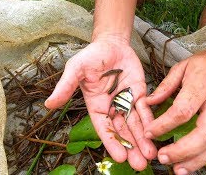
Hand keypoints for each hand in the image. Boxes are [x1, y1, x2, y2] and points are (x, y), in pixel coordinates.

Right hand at [45, 37, 156, 170]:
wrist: (111, 43)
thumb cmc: (91, 56)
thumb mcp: (75, 70)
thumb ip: (65, 87)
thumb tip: (48, 104)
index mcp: (96, 106)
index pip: (104, 128)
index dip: (112, 143)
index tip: (120, 157)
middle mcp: (112, 108)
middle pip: (122, 131)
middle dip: (131, 147)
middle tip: (139, 165)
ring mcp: (127, 102)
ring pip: (136, 124)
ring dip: (143, 140)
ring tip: (151, 156)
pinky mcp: (140, 94)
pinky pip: (145, 110)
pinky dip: (151, 122)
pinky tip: (156, 134)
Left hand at [145, 45, 205, 173]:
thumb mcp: (183, 67)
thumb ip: (165, 86)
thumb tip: (148, 102)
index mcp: (202, 85)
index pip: (183, 109)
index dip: (165, 123)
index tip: (149, 132)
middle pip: (205, 132)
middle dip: (184, 149)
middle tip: (164, 157)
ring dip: (197, 160)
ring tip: (178, 170)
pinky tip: (192, 164)